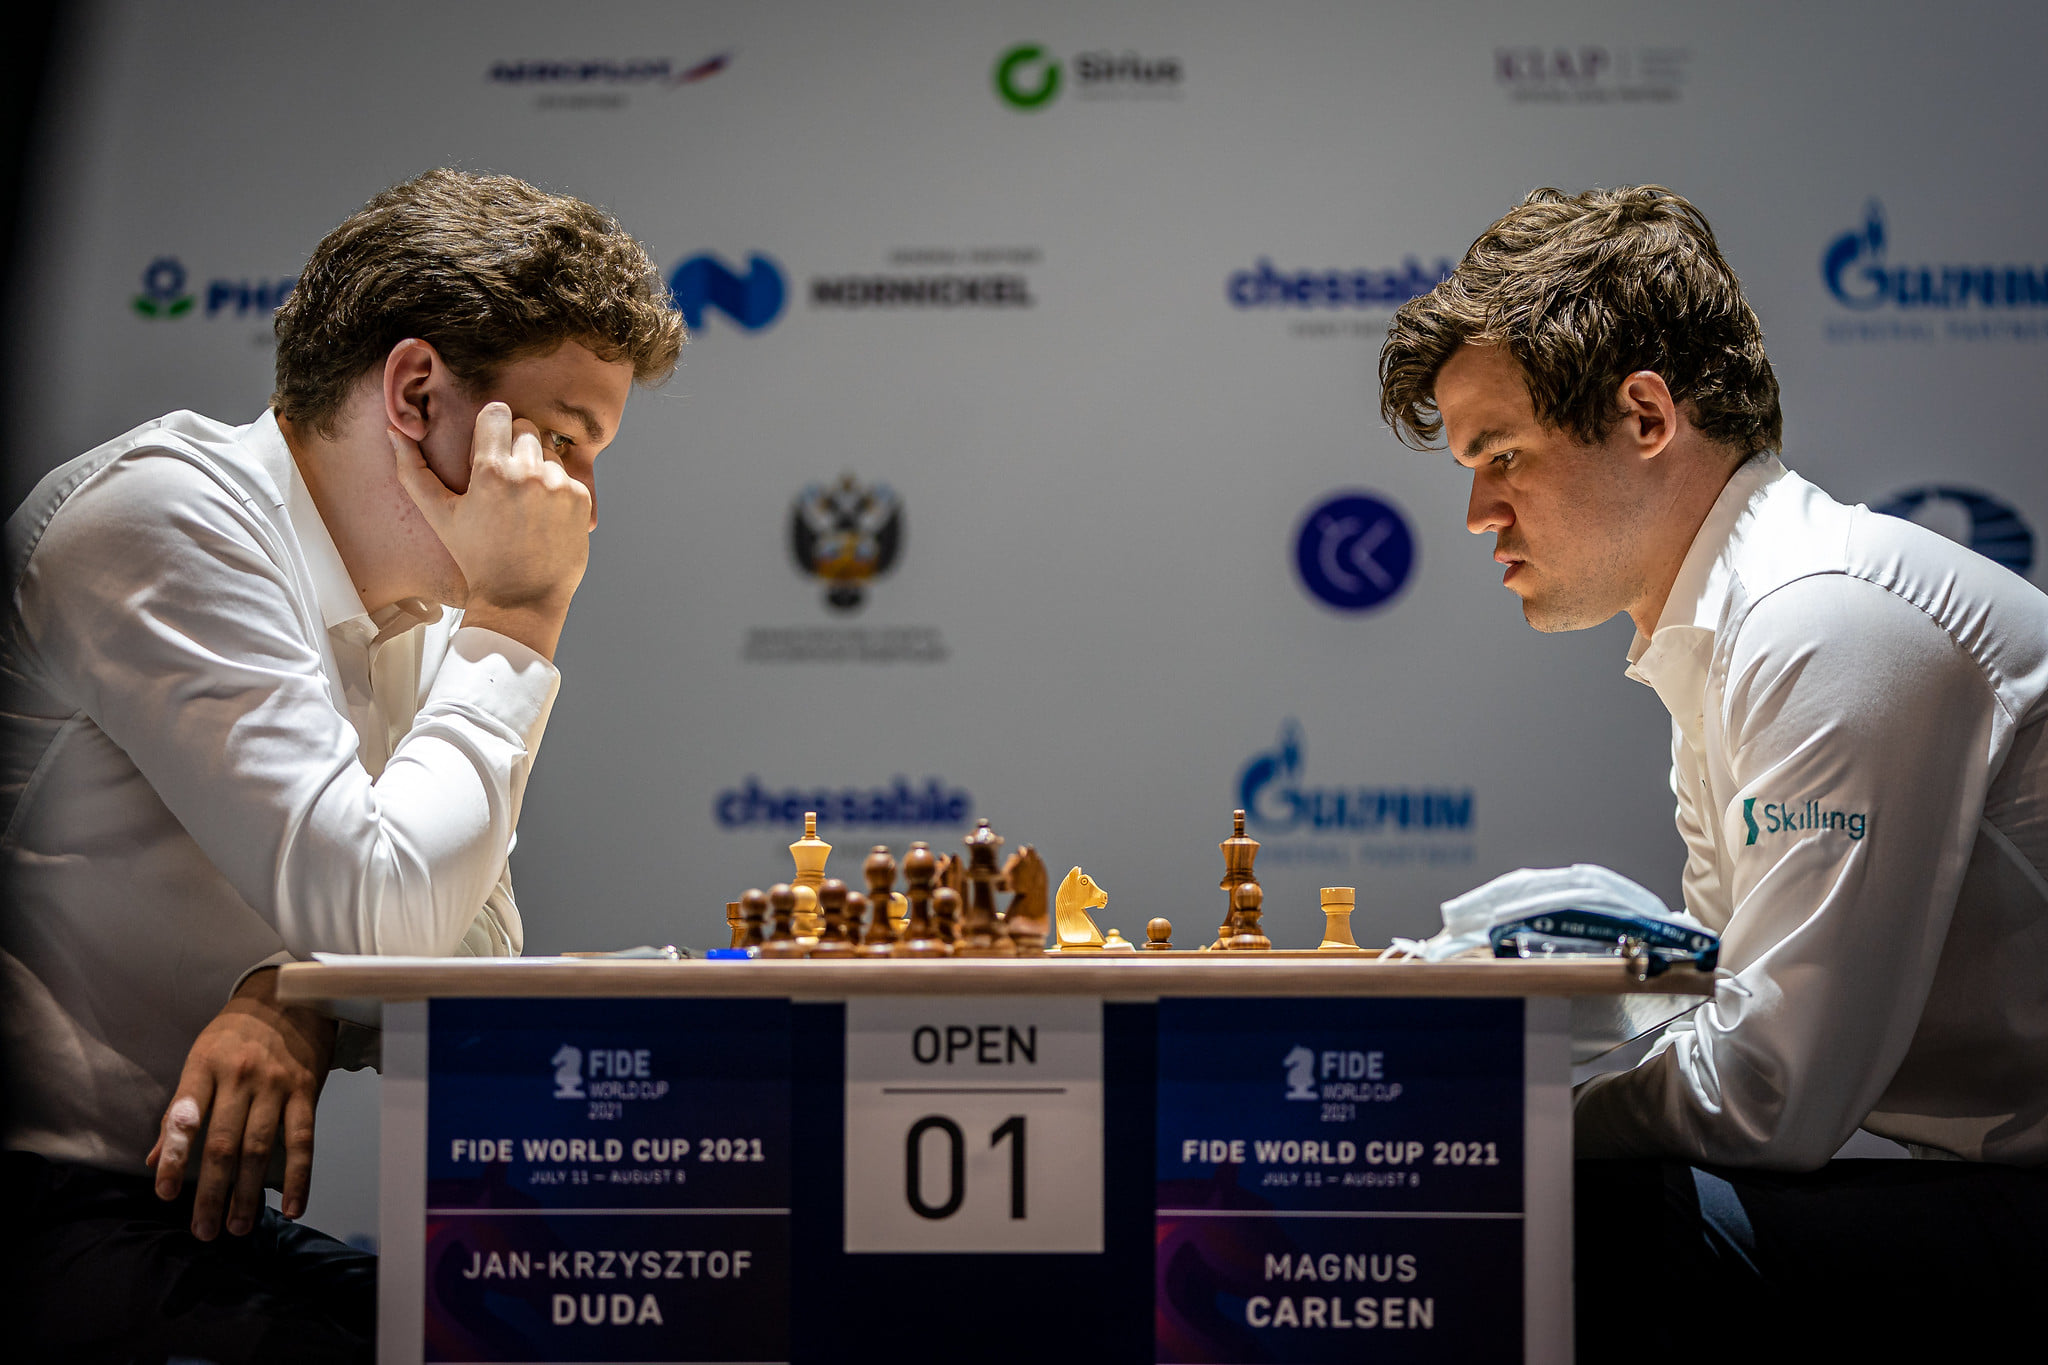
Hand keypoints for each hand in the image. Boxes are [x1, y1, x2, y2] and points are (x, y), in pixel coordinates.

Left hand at [147, 966, 335, 1239]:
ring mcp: (276, 1085)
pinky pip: (303, 1139)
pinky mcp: (306, 1091)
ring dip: (248, 1194)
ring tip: (238, 1227)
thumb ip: (181, 1108)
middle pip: (223, 1144)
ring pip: (259, 1149)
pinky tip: (290, 1206)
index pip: (185, 1119)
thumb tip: (156, 1158)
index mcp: (206, 1066)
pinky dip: (298, 1176)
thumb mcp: (200, 1056)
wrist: (291, 993)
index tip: (165, 1194)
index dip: (174, 1158)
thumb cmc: (237, 1030)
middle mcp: (240, 1077)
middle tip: (204, 1230)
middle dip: (212, 1192)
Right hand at [391, 402, 591, 657]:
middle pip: (526, 427)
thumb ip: (413, 470)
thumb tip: (393, 431)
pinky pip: (568, 476)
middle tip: (504, 480)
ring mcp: (558, 486)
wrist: (521, 599)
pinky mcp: (581, 499)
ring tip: (523, 503)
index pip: (498, 412)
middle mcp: (529, 473)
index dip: (492, 426)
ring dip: (537, 468)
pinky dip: (557, 490)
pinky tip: (543, 517)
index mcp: (492, 471)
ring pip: (549, 451)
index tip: (488, 444)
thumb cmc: (475, 557)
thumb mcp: (440, 515)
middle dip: (514, 446)